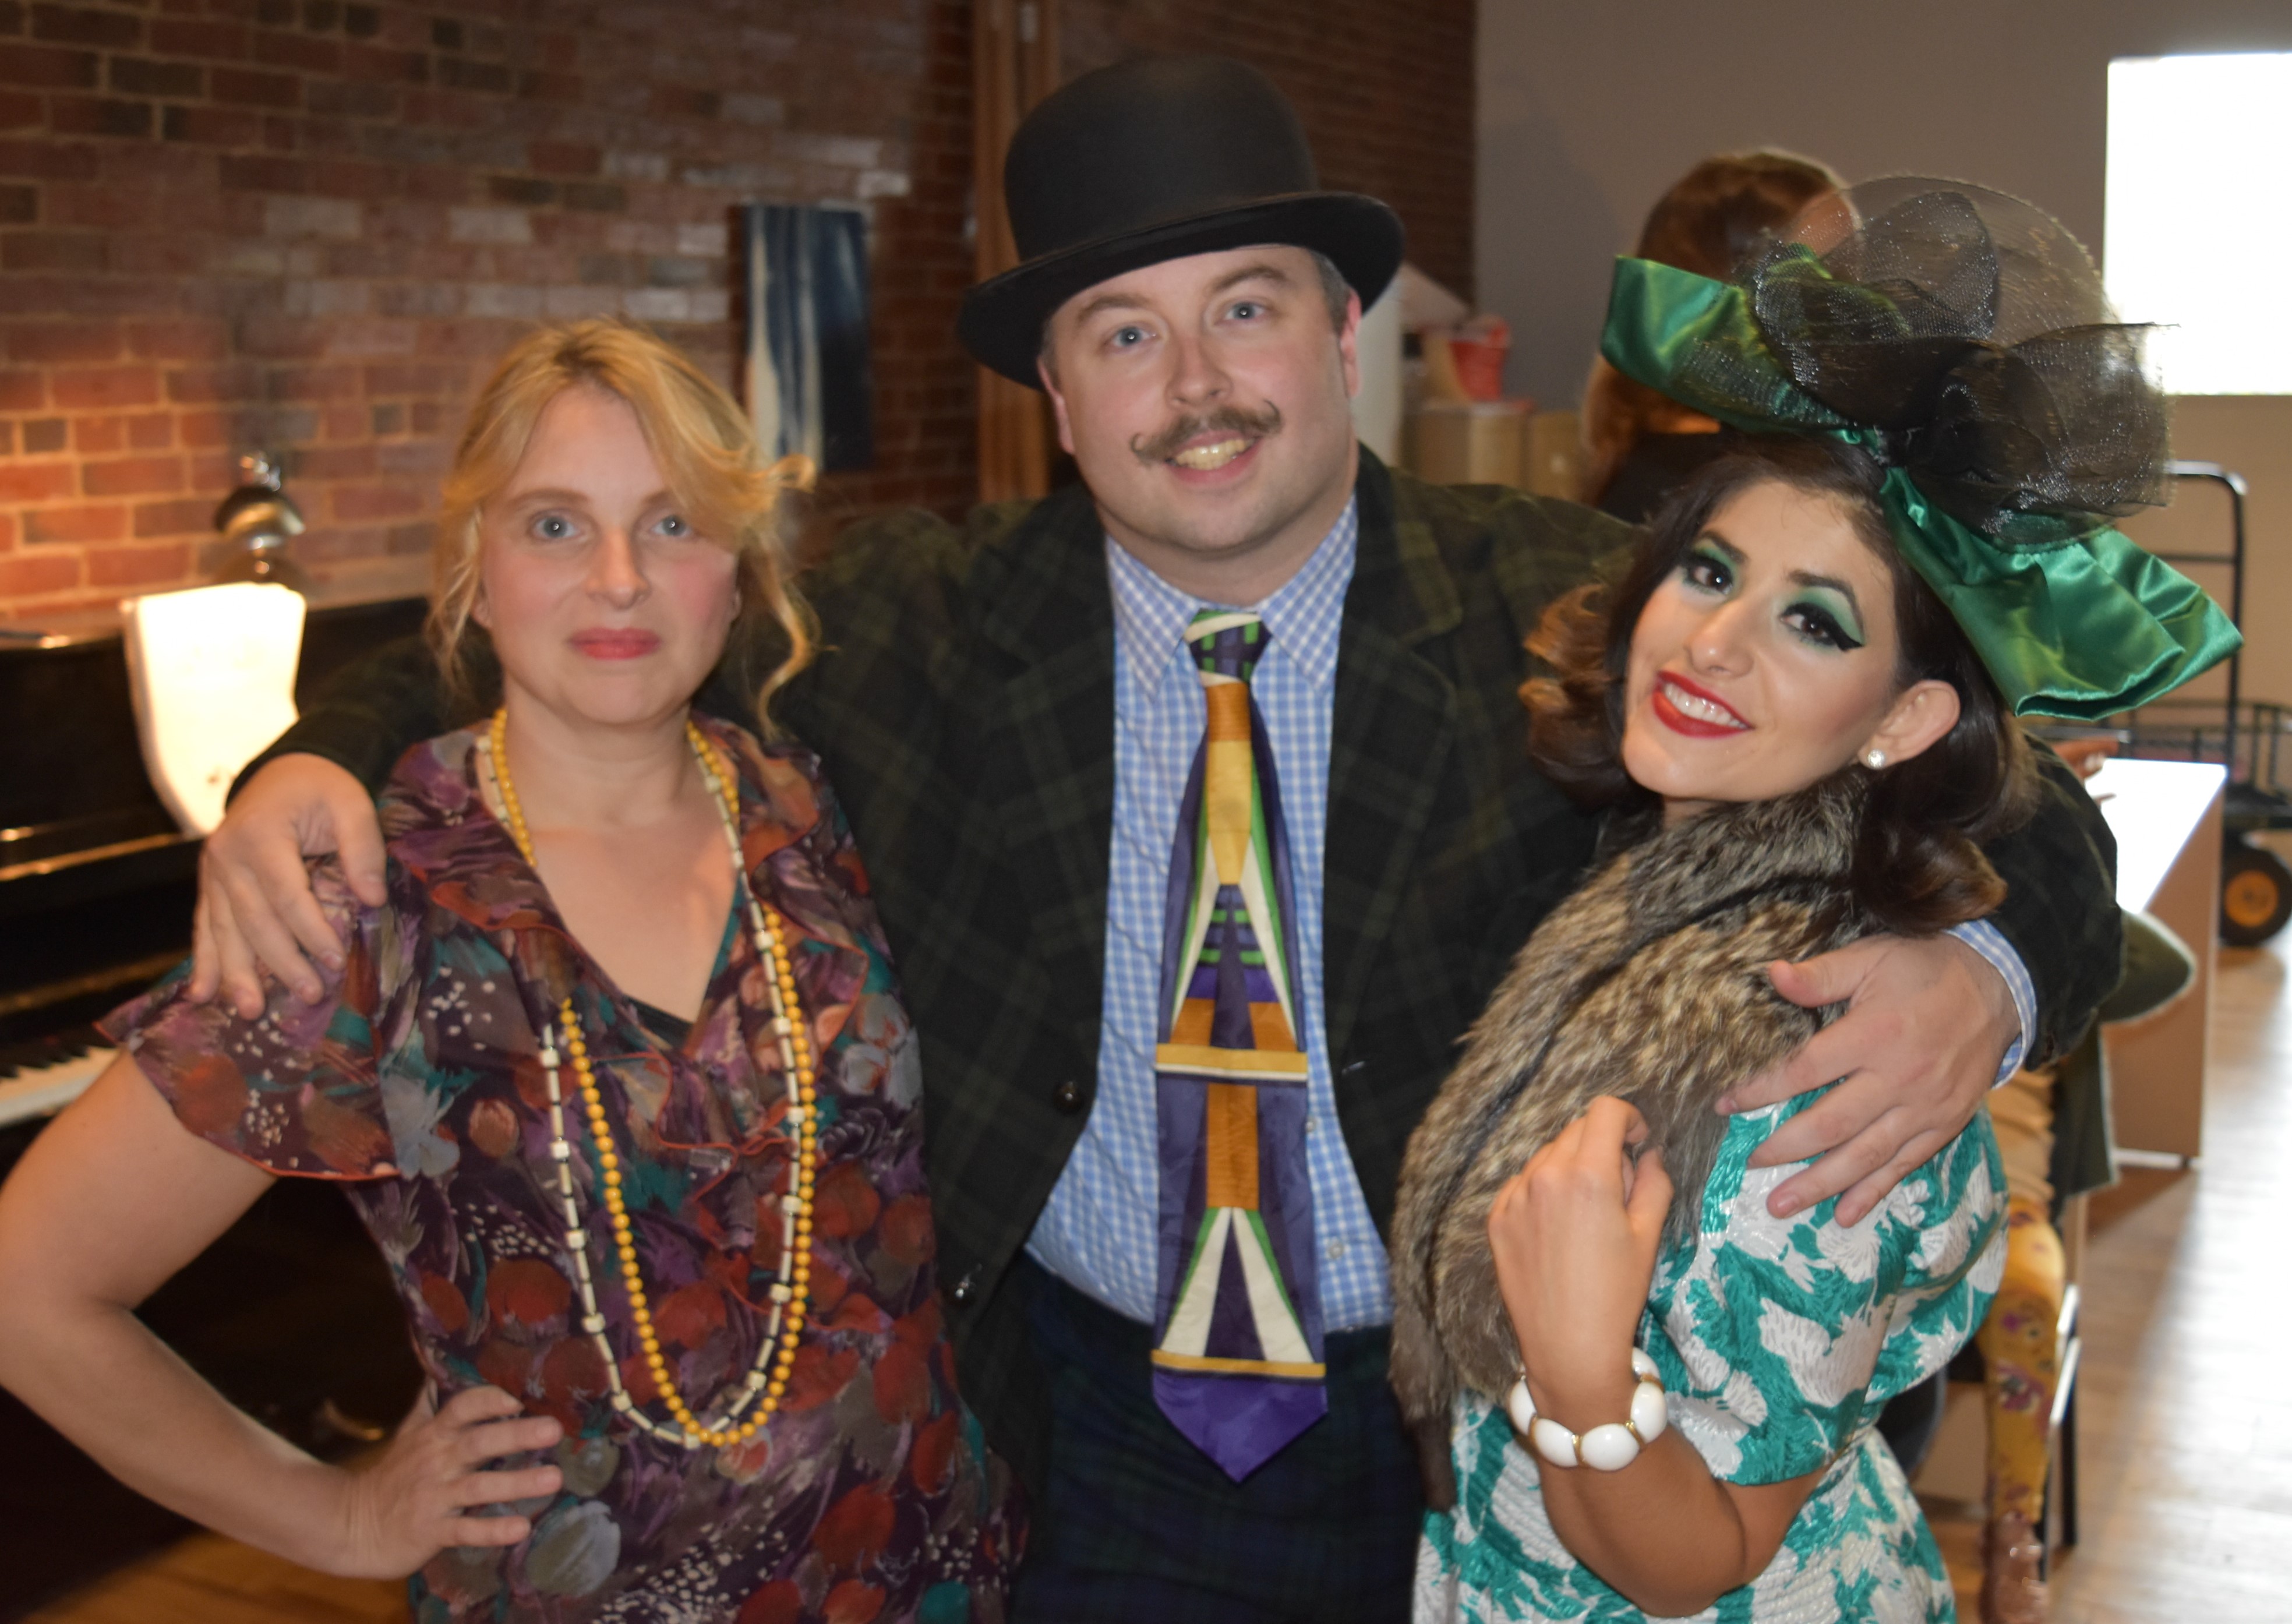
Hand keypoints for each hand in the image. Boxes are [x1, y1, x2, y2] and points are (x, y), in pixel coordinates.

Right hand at [190, 754, 384, 1015]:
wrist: (286, 770)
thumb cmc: (323, 788)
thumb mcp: (352, 804)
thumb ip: (363, 849)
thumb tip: (371, 900)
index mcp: (260, 834)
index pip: (286, 894)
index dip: (310, 930)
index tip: (334, 960)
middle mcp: (227, 855)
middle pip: (254, 920)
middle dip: (280, 962)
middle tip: (310, 995)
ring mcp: (213, 871)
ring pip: (224, 930)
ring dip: (237, 974)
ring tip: (250, 1012)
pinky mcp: (211, 883)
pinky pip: (205, 925)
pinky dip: (204, 960)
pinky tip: (201, 993)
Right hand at [319, 1385, 563, 1578]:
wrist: (352, 1525)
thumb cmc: (394, 1474)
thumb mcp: (411, 1432)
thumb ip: (432, 1402)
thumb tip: (444, 1361)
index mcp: (435, 1434)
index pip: (463, 1407)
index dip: (489, 1399)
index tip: (520, 1395)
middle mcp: (437, 1461)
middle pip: (478, 1442)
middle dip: (516, 1434)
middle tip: (554, 1429)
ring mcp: (434, 1496)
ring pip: (478, 1487)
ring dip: (517, 1483)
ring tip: (554, 1478)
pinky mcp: (431, 1531)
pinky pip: (466, 1531)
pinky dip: (492, 1530)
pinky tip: (521, 1528)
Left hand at [1487, 1098, 1672, 1425]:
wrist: (1569, 1348)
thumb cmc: (1616, 1294)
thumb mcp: (1648, 1235)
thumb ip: (1653, 1181)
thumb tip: (1646, 1152)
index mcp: (1587, 1175)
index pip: (1605, 1111)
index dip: (1628, 1119)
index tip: (1637, 1141)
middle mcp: (1545, 1176)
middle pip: (1577, 1130)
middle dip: (1603, 1146)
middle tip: (1619, 1190)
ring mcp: (1515, 1196)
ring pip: (1548, 1155)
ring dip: (1571, 1167)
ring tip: (1587, 1217)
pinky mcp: (1496, 1218)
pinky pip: (1524, 1183)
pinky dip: (1544, 1191)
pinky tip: (1559, 1230)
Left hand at [1718, 934, 2009, 1225]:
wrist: (1998, 988)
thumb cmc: (1925, 969)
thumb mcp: (1871, 957)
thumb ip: (1821, 974)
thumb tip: (1772, 973)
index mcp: (1874, 1035)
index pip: (1803, 1071)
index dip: (1760, 1090)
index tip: (1726, 1104)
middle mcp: (1898, 1078)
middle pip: (1831, 1124)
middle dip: (1785, 1149)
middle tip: (1749, 1165)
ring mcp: (1924, 1108)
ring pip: (1865, 1156)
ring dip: (1821, 1184)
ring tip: (1781, 1205)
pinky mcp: (1944, 1125)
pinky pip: (1904, 1165)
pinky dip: (1874, 1193)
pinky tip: (1845, 1215)